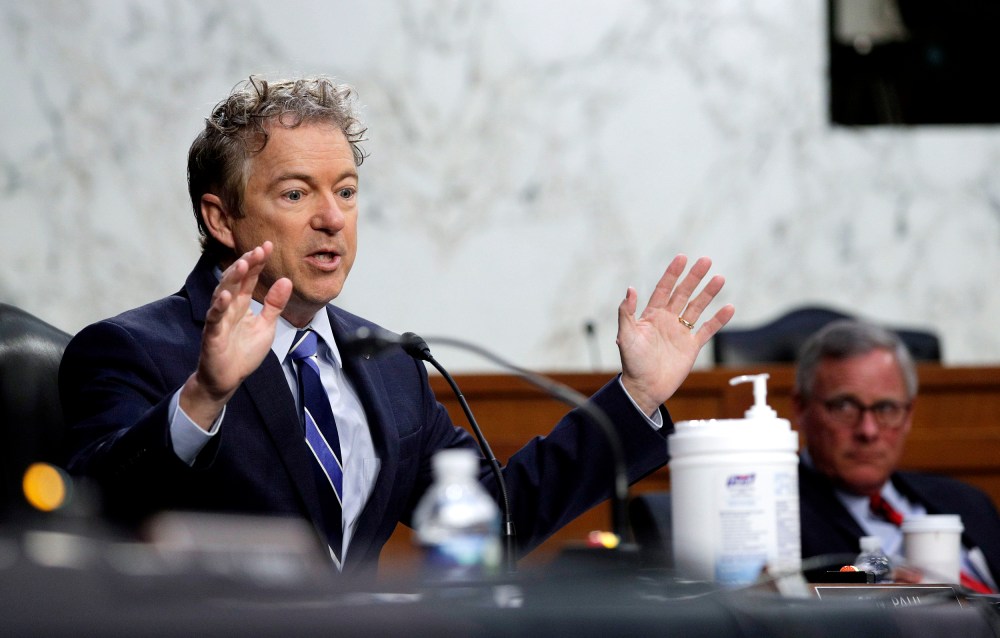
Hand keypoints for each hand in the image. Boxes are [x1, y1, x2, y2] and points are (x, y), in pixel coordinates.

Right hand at [180, 242, 291, 429]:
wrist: (227, 379)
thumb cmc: (244, 352)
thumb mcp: (266, 326)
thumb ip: (274, 304)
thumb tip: (286, 280)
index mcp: (241, 304)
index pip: (249, 278)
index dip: (257, 262)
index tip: (267, 246)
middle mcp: (228, 307)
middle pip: (236, 280)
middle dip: (246, 264)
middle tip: (258, 249)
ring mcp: (219, 319)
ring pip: (222, 293)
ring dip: (232, 279)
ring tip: (243, 264)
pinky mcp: (212, 335)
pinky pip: (214, 318)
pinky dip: (219, 307)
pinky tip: (225, 296)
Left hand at [617, 255, 734, 415]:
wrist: (645, 388)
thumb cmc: (632, 363)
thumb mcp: (626, 335)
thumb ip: (627, 313)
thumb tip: (630, 289)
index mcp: (651, 315)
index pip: (664, 289)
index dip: (672, 274)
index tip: (682, 258)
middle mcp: (667, 320)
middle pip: (683, 294)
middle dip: (694, 277)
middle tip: (706, 261)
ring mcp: (680, 332)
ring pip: (697, 308)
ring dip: (708, 293)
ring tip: (719, 278)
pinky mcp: (691, 346)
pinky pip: (707, 330)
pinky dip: (718, 320)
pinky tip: (729, 308)